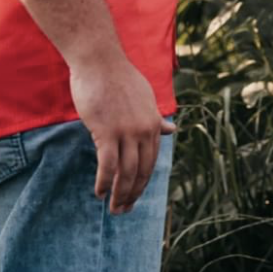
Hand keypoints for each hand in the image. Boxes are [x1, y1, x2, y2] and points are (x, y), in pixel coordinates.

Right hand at [69, 50, 174, 213]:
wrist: (99, 60)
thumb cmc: (117, 78)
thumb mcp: (144, 98)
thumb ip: (156, 118)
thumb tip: (173, 129)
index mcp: (153, 124)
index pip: (151, 162)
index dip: (142, 183)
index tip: (133, 197)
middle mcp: (144, 131)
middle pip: (141, 172)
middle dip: (133, 195)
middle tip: (123, 211)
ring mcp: (126, 131)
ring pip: (126, 172)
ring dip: (119, 194)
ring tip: (112, 208)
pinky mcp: (107, 131)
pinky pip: (108, 164)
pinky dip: (104, 182)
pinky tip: (99, 193)